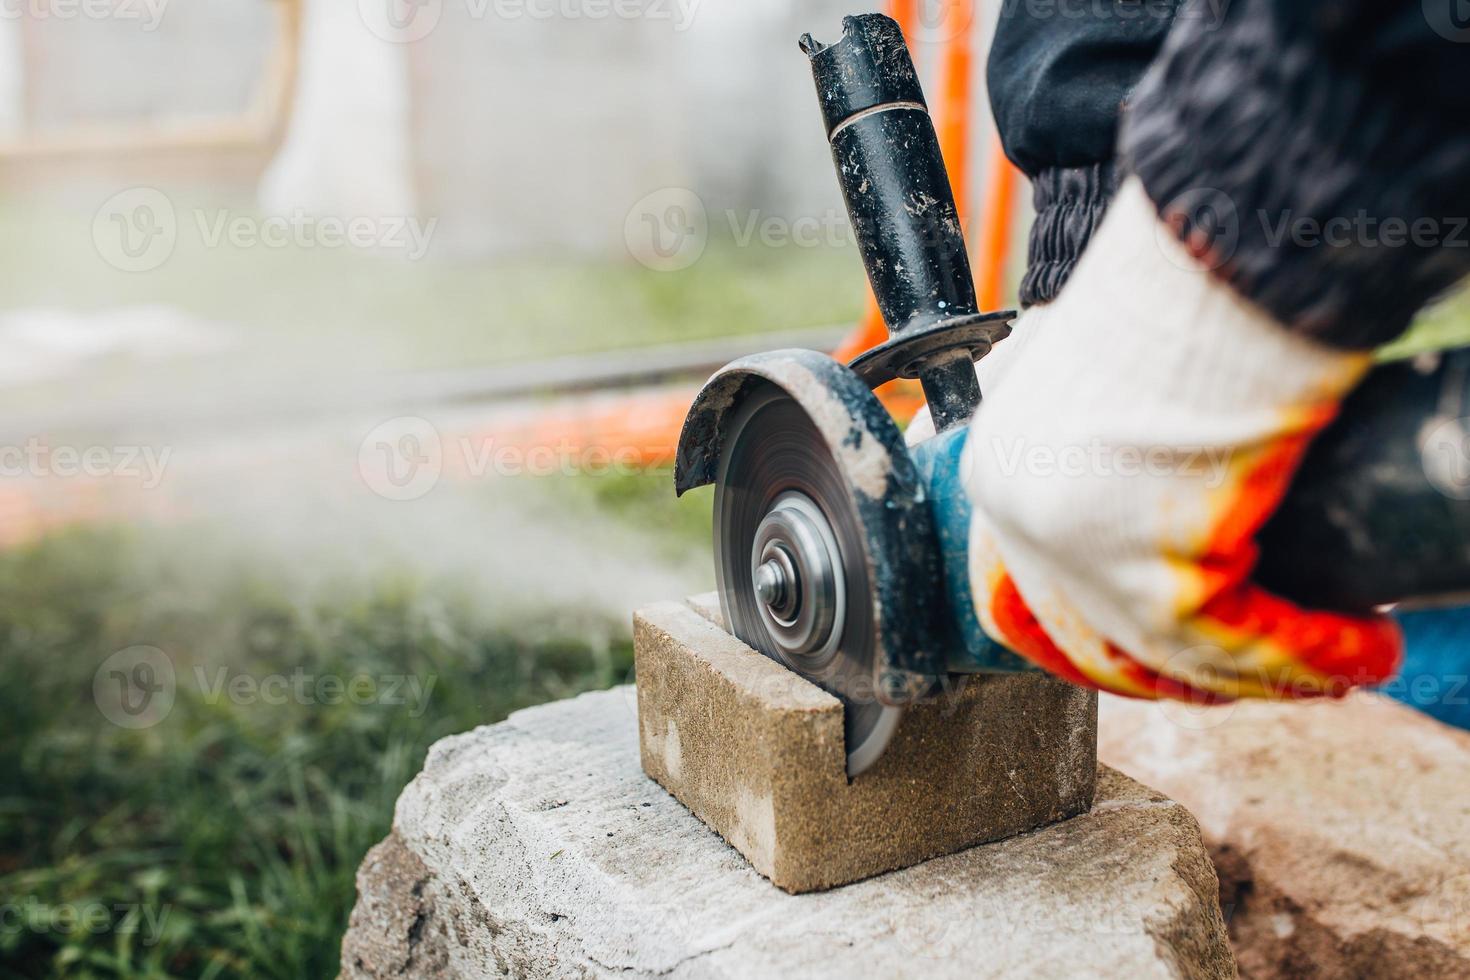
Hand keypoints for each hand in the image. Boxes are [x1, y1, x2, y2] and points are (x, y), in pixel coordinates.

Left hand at [963, 179, 1401, 700]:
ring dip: (1271, 669)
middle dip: (1188, 671)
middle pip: (1103, 638)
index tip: (1181, 660)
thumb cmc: (1169, 295)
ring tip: (1346, 657)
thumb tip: (1075, 421)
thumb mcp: (1081, 361)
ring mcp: (1078, 555)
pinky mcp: (1149, 578)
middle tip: (1267, 671)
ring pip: (1176, 652)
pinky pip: (1236, 643)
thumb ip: (1065, 406)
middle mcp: (1024, 524)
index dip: (1113, 638)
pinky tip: (1364, 646)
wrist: (1214, 262)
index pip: (1038, 597)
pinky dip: (1311, 654)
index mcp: (998, 474)